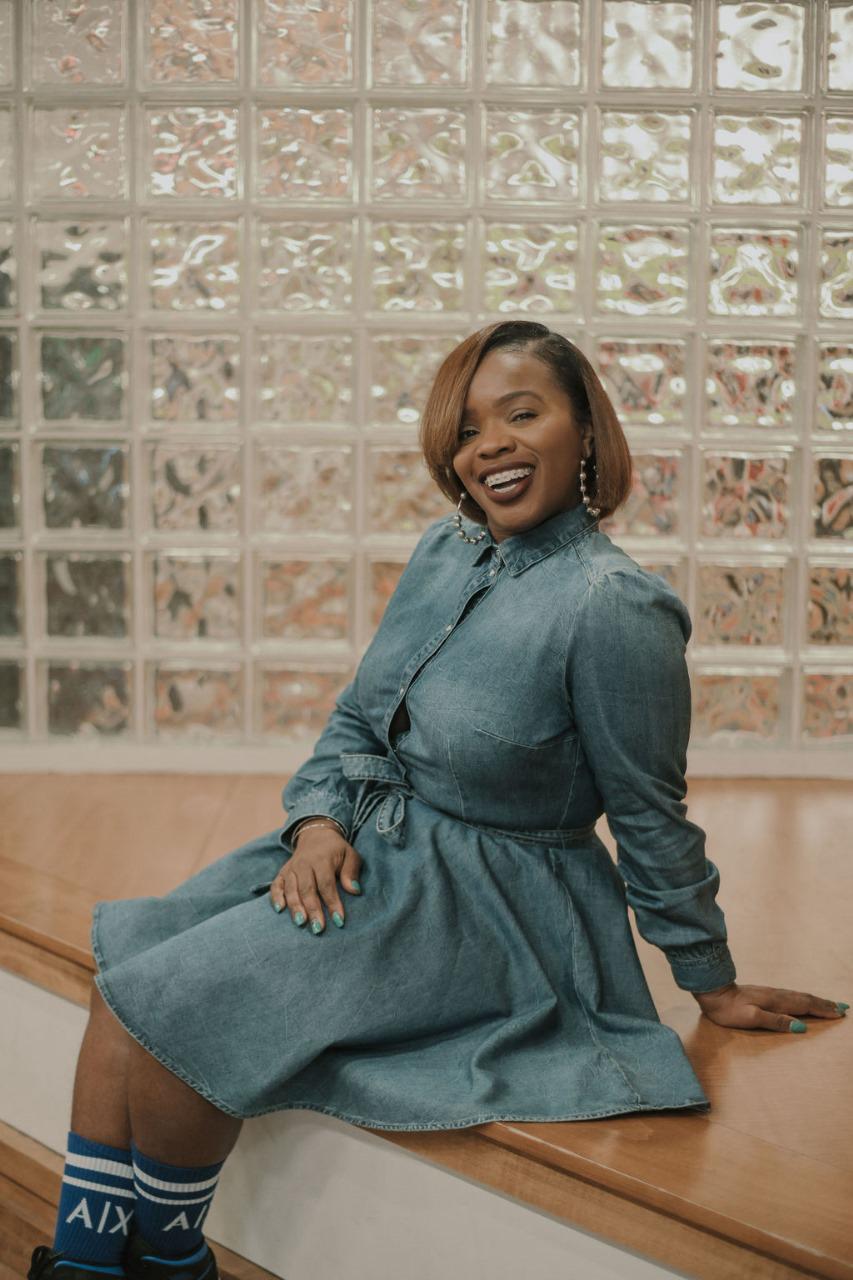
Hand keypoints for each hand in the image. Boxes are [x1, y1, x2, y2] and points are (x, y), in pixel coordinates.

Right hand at [269, 825, 361, 934]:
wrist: (316, 835)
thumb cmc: (336, 850)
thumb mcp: (350, 855)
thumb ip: (351, 872)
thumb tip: (354, 891)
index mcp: (322, 859)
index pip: (326, 884)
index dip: (332, 903)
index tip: (339, 920)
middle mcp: (304, 863)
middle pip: (307, 889)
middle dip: (312, 910)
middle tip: (318, 928)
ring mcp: (291, 868)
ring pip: (291, 889)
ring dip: (295, 907)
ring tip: (301, 923)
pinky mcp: (282, 873)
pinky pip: (276, 886)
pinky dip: (275, 897)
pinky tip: (279, 910)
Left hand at [692, 981, 847, 1031]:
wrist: (713, 993)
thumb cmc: (729, 1010)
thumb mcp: (751, 1018)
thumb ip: (776, 1021)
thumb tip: (800, 1027)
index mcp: (776, 1002)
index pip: (805, 1006)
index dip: (823, 1010)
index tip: (839, 1013)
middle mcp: (776, 995)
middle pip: (805, 999)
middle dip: (824, 1004)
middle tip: (842, 1008)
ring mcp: (771, 993)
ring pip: (799, 996)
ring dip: (816, 1000)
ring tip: (829, 1004)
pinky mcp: (765, 994)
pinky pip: (791, 996)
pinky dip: (803, 998)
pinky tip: (803, 1000)